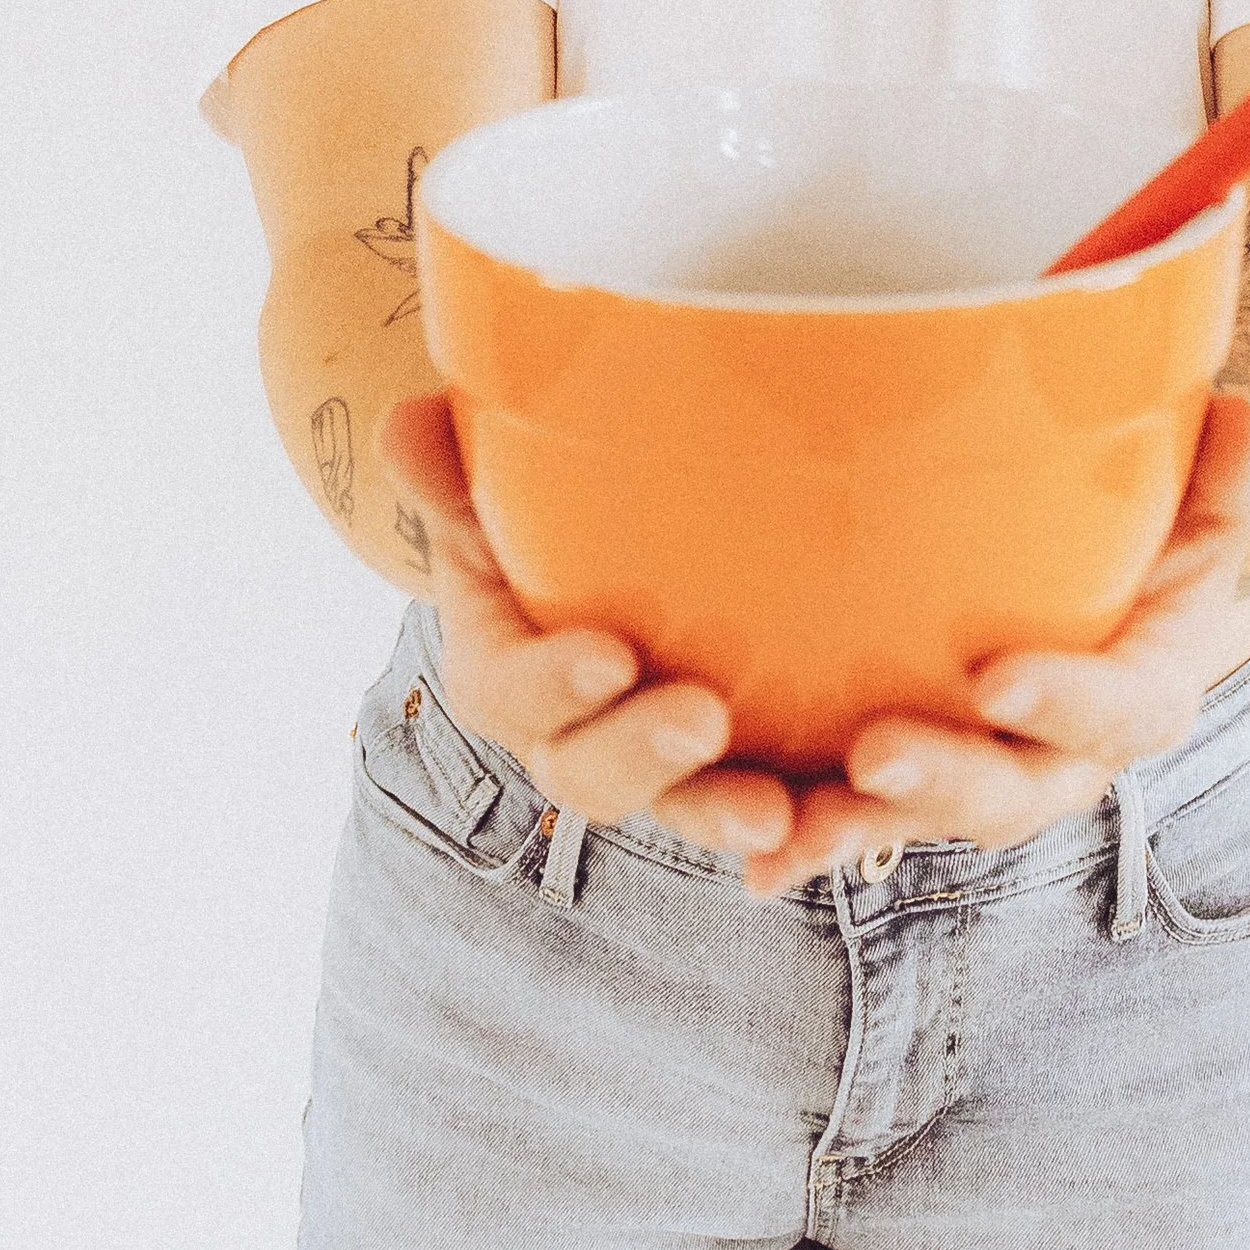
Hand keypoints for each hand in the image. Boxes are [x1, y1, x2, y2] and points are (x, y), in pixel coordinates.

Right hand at [375, 394, 798, 863]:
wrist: (613, 558)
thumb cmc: (540, 521)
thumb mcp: (493, 491)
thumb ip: (455, 468)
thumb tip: (404, 420)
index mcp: (508, 673)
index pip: (512, 693)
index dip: (552, 684)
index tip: (608, 655)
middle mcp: (577, 739)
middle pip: (594, 775)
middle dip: (644, 757)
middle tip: (705, 720)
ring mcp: (662, 766)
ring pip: (687, 808)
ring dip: (726, 815)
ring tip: (780, 813)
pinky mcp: (741, 768)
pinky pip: (772, 812)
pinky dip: (803, 829)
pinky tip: (845, 816)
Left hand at [735, 390, 1249, 897]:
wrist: (1119, 593)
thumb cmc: (1162, 540)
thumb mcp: (1208, 508)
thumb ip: (1229, 476)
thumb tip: (1244, 419)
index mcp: (1141, 697)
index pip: (1116, 712)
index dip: (1063, 703)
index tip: (998, 679)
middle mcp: (1063, 760)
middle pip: (1008, 794)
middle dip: (940, 781)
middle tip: (870, 752)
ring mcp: (982, 778)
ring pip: (923, 820)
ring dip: (855, 829)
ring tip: (787, 825)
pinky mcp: (912, 780)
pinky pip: (859, 820)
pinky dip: (807, 841)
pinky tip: (752, 854)